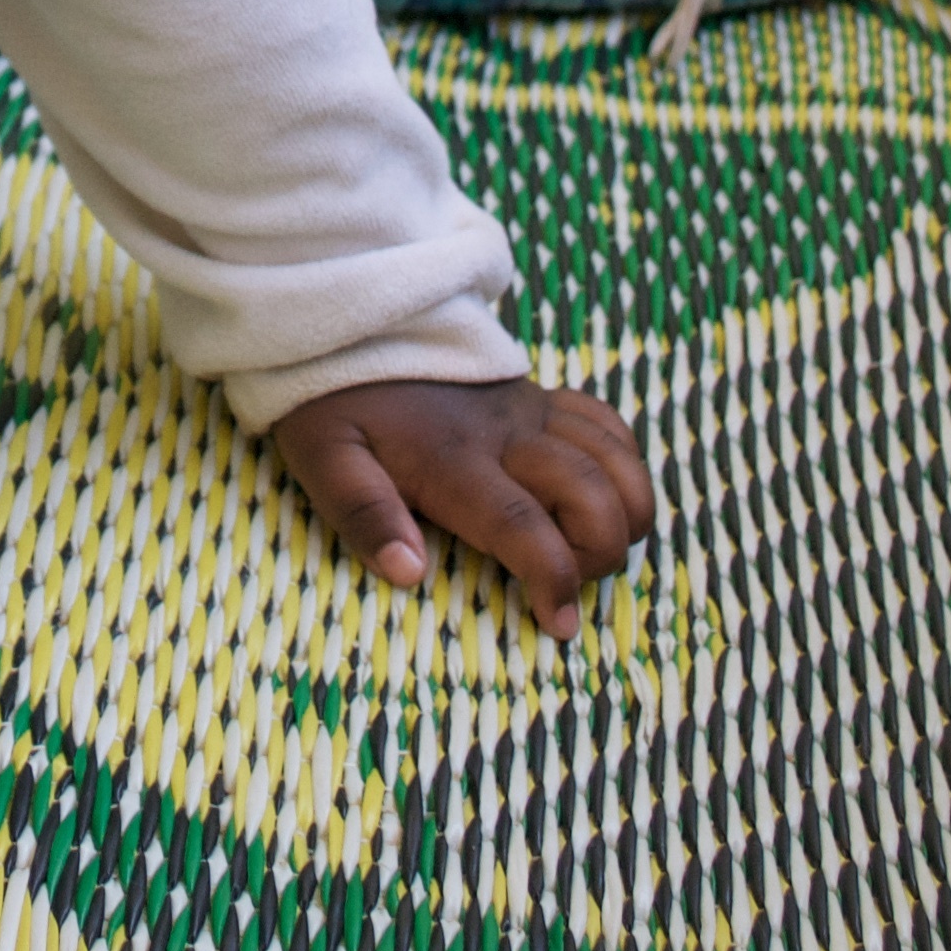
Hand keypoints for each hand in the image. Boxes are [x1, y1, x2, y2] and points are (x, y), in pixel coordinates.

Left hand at [272, 377, 655, 636]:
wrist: (349, 325)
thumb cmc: (333, 405)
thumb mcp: (324, 461)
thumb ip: (365, 516)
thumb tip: (409, 573)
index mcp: (452, 460)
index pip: (522, 525)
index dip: (553, 578)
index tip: (559, 624)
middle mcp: (505, 434)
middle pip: (589, 491)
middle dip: (602, 551)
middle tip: (573, 586)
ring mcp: (529, 410)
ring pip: (613, 457)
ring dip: (626, 509)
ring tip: (597, 547)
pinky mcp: (538, 396)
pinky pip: (605, 422)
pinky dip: (623, 462)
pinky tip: (604, 494)